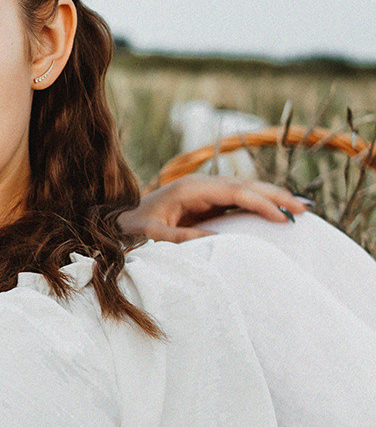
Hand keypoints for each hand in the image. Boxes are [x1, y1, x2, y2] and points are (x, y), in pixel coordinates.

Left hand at [120, 175, 307, 243]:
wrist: (121, 216)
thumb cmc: (135, 225)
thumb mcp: (153, 233)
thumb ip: (180, 237)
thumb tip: (214, 241)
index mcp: (191, 189)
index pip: (235, 192)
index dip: (260, 202)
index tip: (281, 215)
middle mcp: (202, 185)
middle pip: (246, 186)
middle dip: (276, 196)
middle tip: (304, 209)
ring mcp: (207, 190)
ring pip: (246, 190)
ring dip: (272, 197)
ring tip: (300, 208)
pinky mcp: (208, 200)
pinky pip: (239, 199)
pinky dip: (260, 203)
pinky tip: (278, 210)